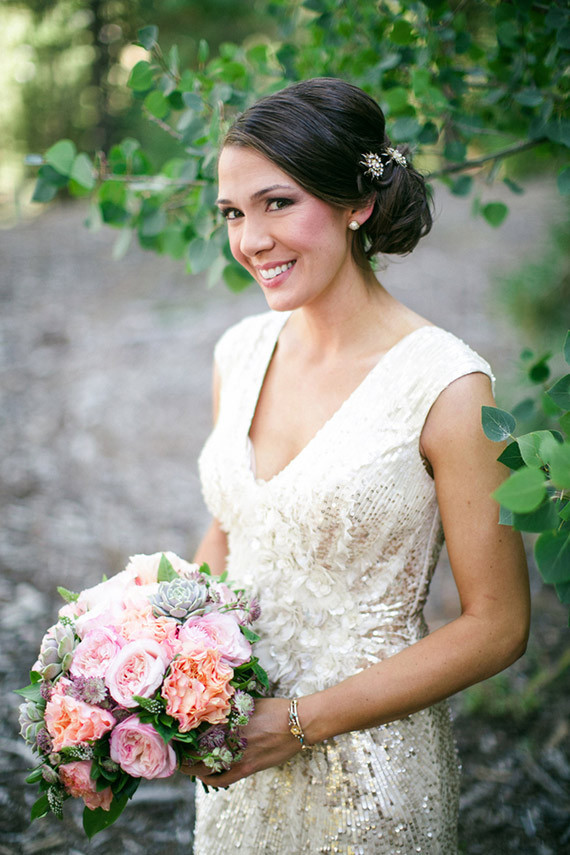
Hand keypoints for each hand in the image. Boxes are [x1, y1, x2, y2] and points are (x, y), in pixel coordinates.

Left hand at [180, 697, 300, 787]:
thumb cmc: (276, 709)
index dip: (181, 733)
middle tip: (175, 749)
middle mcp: (229, 738)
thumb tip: (215, 700)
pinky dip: (209, 779)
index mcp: (228, 720)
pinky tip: (203, 776)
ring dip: (192, 767)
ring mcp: (237, 755)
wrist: (298, 723)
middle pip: (196, 749)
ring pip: (205, 767)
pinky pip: (221, 779)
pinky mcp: (246, 768)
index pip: (195, 729)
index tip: (173, 732)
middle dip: (183, 751)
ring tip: (183, 764)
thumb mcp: (250, 702)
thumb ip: (231, 705)